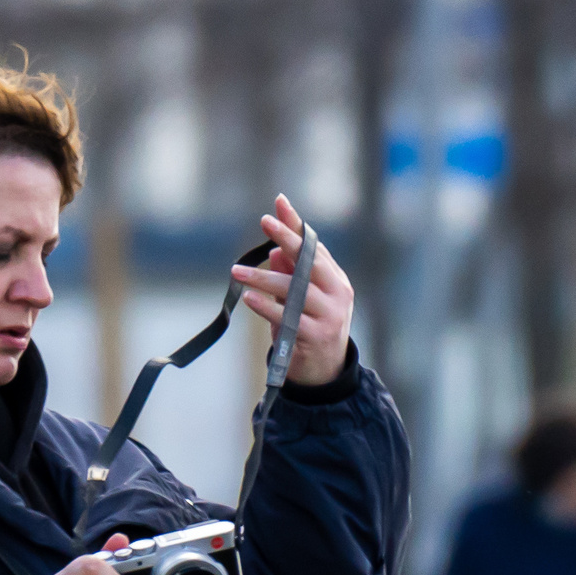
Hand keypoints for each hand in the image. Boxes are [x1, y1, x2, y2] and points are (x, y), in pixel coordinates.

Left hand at [231, 194, 354, 388]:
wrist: (324, 372)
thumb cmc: (310, 328)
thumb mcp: (302, 299)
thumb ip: (292, 274)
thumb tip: (276, 250)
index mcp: (335, 279)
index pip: (315, 246)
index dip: (296, 225)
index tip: (279, 202)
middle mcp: (338, 293)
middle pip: (311, 261)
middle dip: (288, 238)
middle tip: (265, 222)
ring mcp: (330, 315)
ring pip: (296, 289)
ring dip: (263, 278)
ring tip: (237, 272)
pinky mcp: (317, 337)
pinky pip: (288, 318)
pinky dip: (267, 307)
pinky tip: (249, 298)